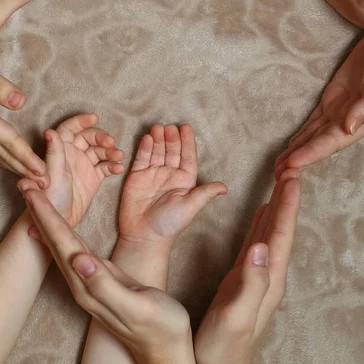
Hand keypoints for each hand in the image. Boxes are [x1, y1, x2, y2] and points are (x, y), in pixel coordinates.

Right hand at [0, 52, 45, 180]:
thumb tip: (21, 103)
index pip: (10, 142)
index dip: (27, 156)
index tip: (42, 170)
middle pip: (6, 154)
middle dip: (27, 169)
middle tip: (46, 183)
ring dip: (18, 168)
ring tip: (35, 180)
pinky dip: (6, 161)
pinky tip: (14, 166)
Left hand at [18, 113, 124, 227]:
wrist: (58, 222)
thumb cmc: (49, 198)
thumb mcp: (52, 174)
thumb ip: (54, 153)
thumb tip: (49, 132)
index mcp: (59, 150)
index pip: (70, 129)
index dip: (81, 121)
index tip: (94, 118)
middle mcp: (71, 154)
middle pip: (88, 137)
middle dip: (101, 137)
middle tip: (110, 143)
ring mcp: (84, 165)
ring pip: (100, 151)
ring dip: (110, 151)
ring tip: (119, 156)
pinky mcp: (93, 177)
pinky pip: (106, 166)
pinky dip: (113, 165)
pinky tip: (119, 168)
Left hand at [24, 190, 197, 363]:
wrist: (166, 347)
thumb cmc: (158, 326)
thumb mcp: (136, 306)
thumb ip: (106, 285)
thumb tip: (79, 259)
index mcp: (89, 286)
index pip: (63, 244)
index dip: (47, 216)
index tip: (33, 192)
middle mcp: (83, 283)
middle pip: (56, 242)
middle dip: (40, 213)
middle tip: (26, 186)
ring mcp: (90, 282)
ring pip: (63, 245)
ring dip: (48, 221)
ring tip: (37, 200)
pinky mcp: (100, 279)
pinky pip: (75, 250)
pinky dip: (64, 233)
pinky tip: (59, 228)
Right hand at [118, 124, 226, 249]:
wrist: (143, 236)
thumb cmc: (169, 224)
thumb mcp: (190, 207)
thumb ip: (205, 193)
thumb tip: (225, 187)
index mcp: (184, 180)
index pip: (187, 156)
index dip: (187, 142)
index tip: (186, 127)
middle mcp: (169, 174)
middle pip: (172, 151)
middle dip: (171, 138)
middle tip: (169, 127)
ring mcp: (153, 174)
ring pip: (156, 152)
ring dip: (157, 139)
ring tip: (157, 128)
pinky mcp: (137, 176)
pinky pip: (142, 159)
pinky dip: (144, 148)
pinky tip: (146, 138)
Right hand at [194, 174, 300, 363]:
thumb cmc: (224, 347)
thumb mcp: (236, 315)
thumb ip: (251, 282)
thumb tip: (262, 246)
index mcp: (269, 279)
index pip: (282, 235)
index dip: (288, 205)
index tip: (293, 177)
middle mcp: (268, 274)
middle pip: (281, 228)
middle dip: (287, 198)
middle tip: (290, 168)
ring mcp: (258, 276)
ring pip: (271, 232)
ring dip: (277, 206)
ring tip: (280, 182)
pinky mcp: (245, 278)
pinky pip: (258, 241)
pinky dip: (262, 223)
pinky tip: (262, 214)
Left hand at [276, 30, 363, 177]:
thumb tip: (350, 127)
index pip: (333, 142)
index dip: (312, 153)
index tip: (292, 164)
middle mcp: (350, 121)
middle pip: (319, 144)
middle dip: (299, 159)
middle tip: (277, 175)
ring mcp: (340, 111)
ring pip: (313, 136)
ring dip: (296, 152)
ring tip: (277, 168)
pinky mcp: (333, 99)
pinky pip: (314, 121)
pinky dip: (301, 135)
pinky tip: (290, 148)